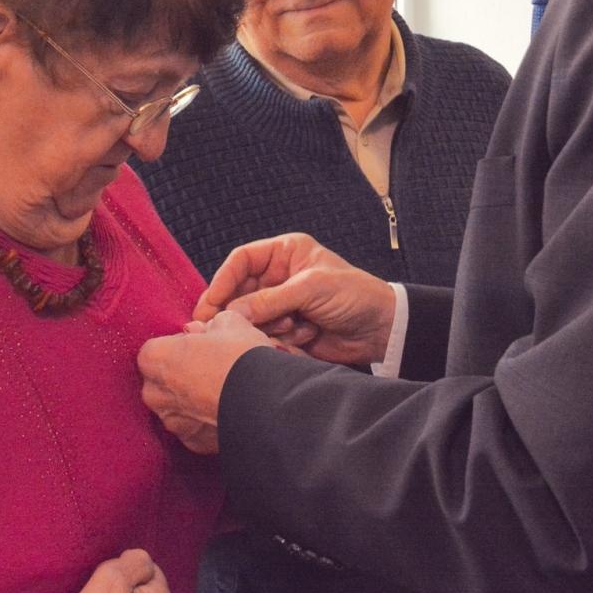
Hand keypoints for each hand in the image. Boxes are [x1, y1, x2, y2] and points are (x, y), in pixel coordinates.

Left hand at [138, 311, 272, 453]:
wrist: (266, 401)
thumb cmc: (241, 356)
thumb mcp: (230, 323)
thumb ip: (211, 324)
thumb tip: (206, 329)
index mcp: (156, 358)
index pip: (155, 349)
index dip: (178, 346)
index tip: (199, 345)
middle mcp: (155, 393)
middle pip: (160, 380)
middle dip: (178, 374)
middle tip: (209, 367)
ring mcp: (172, 422)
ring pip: (175, 407)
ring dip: (191, 400)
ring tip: (221, 390)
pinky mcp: (192, 443)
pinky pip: (193, 428)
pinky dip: (204, 422)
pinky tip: (226, 410)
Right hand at [197, 233, 396, 366]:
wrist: (382, 330)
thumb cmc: (355, 296)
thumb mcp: (312, 289)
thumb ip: (270, 299)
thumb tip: (231, 312)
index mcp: (285, 253)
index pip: (242, 261)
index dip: (223, 281)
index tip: (211, 304)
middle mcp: (279, 277)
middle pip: (240, 292)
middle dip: (240, 310)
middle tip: (226, 326)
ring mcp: (282, 304)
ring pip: (251, 318)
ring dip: (269, 326)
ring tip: (295, 327)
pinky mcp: (287, 329)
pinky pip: (267, 335)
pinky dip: (282, 339)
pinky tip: (306, 336)